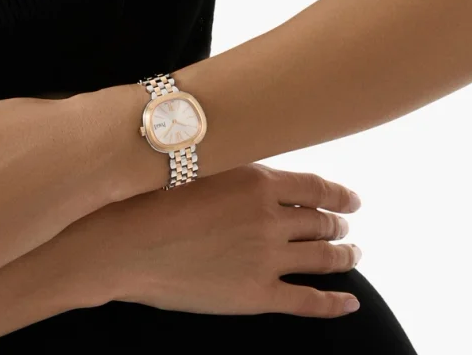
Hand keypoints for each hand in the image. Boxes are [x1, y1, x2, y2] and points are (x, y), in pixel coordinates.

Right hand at [67, 164, 362, 317]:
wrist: (118, 244)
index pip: (319, 188)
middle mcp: (271, 219)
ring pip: (325, 258)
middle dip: (339, 226)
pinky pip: (309, 302)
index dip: (342, 196)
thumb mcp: (200, 168)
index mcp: (259, 183)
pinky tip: (349, 303)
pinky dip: (335, 303)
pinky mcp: (256, 296)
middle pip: (323, 222)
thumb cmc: (148, 200)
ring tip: (351, 255)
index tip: (352, 201)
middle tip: (345, 228)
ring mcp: (266, 259)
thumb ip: (239, 170)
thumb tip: (265, 174)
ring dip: (345, 256)